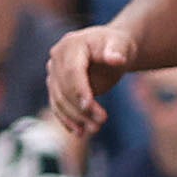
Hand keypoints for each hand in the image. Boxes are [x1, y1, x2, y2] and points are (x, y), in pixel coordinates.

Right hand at [47, 23, 133, 142]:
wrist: (111, 48)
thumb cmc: (118, 44)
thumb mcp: (121, 44)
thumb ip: (117, 51)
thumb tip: (116, 59)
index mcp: (71, 45)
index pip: (72, 71)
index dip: (79, 89)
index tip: (89, 106)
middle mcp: (57, 58)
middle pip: (64, 87)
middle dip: (80, 107)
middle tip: (100, 123)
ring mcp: (54, 72)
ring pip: (59, 98)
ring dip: (74, 117)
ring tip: (93, 130)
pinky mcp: (56, 85)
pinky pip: (58, 103)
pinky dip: (66, 118)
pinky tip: (78, 131)